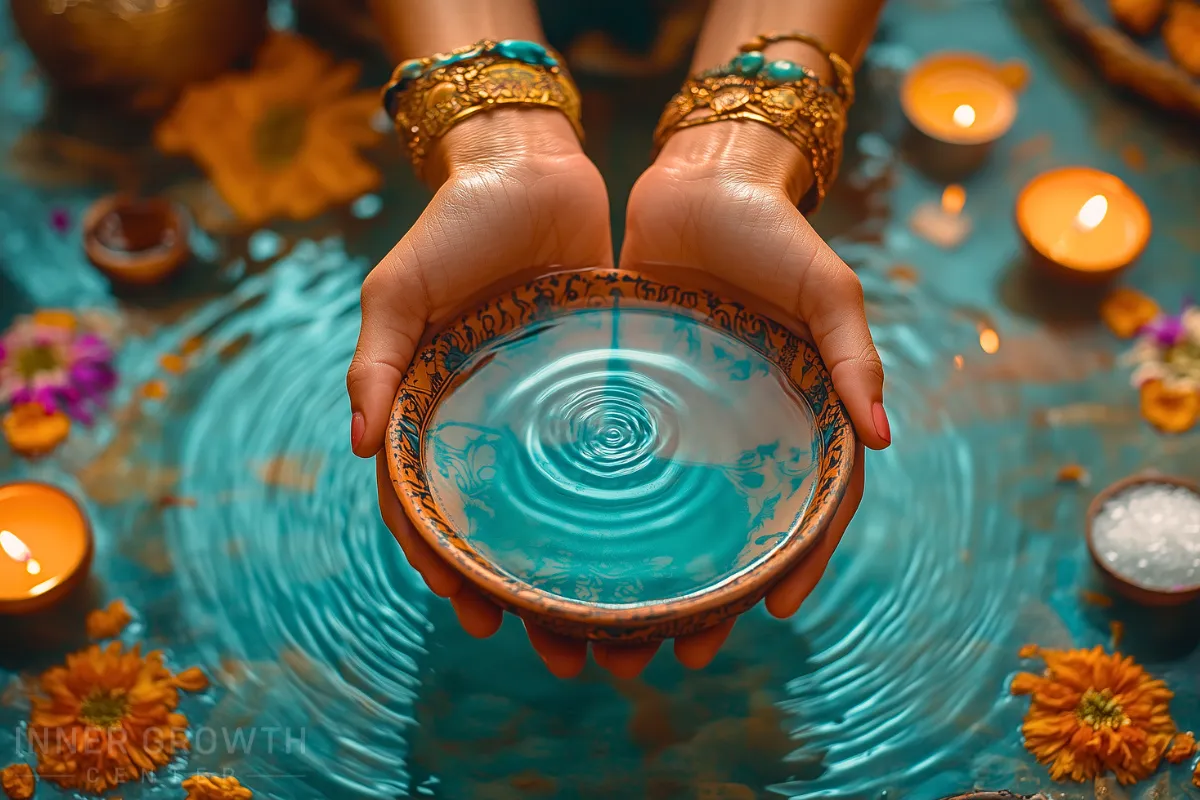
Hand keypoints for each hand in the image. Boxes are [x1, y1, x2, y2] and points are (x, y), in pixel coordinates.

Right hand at [348, 109, 613, 676]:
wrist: (531, 166)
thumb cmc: (453, 227)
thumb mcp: (398, 288)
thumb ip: (376, 360)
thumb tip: (359, 447)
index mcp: (435, 416)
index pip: (433, 515)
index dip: (451, 570)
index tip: (483, 616)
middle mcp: (492, 429)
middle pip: (511, 536)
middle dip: (538, 604)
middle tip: (574, 659)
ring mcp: (549, 417)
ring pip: (571, 517)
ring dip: (597, 582)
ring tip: (636, 637)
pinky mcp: (603, 391)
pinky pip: (621, 466)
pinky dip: (638, 515)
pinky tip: (674, 555)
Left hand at [617, 121, 888, 666]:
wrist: (699, 177)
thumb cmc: (773, 229)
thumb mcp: (826, 282)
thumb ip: (852, 351)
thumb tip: (882, 437)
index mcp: (799, 413)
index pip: (810, 505)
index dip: (798, 562)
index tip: (771, 611)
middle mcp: (744, 430)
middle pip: (728, 533)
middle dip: (703, 602)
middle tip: (666, 657)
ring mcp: (688, 421)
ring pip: (667, 518)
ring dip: (639, 581)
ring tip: (599, 638)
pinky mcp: (634, 400)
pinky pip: (617, 472)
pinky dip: (598, 519)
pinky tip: (559, 557)